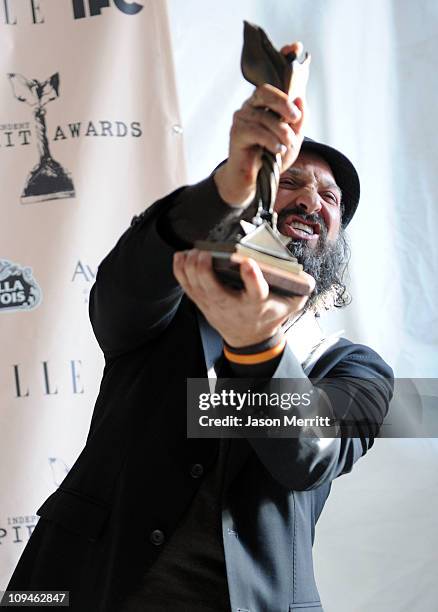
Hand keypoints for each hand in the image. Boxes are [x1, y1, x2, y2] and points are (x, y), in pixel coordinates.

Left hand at [173, 249, 314, 347]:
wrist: (249, 337)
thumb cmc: (270, 314)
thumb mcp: (291, 304)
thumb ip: (300, 288)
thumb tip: (304, 274)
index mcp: (256, 305)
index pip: (255, 292)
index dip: (252, 278)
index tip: (249, 263)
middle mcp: (233, 306)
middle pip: (213, 289)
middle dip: (205, 269)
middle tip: (205, 252)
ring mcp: (214, 306)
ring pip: (196, 286)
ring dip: (191, 267)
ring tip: (194, 250)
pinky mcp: (202, 303)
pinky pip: (186, 286)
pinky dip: (180, 270)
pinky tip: (181, 256)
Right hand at [214, 41, 306, 206]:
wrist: (253, 181)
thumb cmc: (271, 157)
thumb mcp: (293, 139)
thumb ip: (299, 121)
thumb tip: (300, 100)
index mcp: (266, 104)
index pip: (273, 80)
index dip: (283, 61)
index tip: (295, 48)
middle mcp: (251, 106)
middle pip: (265, 91)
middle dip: (283, 103)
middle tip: (295, 119)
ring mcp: (241, 118)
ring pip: (264, 117)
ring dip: (281, 132)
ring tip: (287, 145)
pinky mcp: (236, 133)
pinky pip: (255, 131)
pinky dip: (270, 140)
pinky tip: (276, 149)